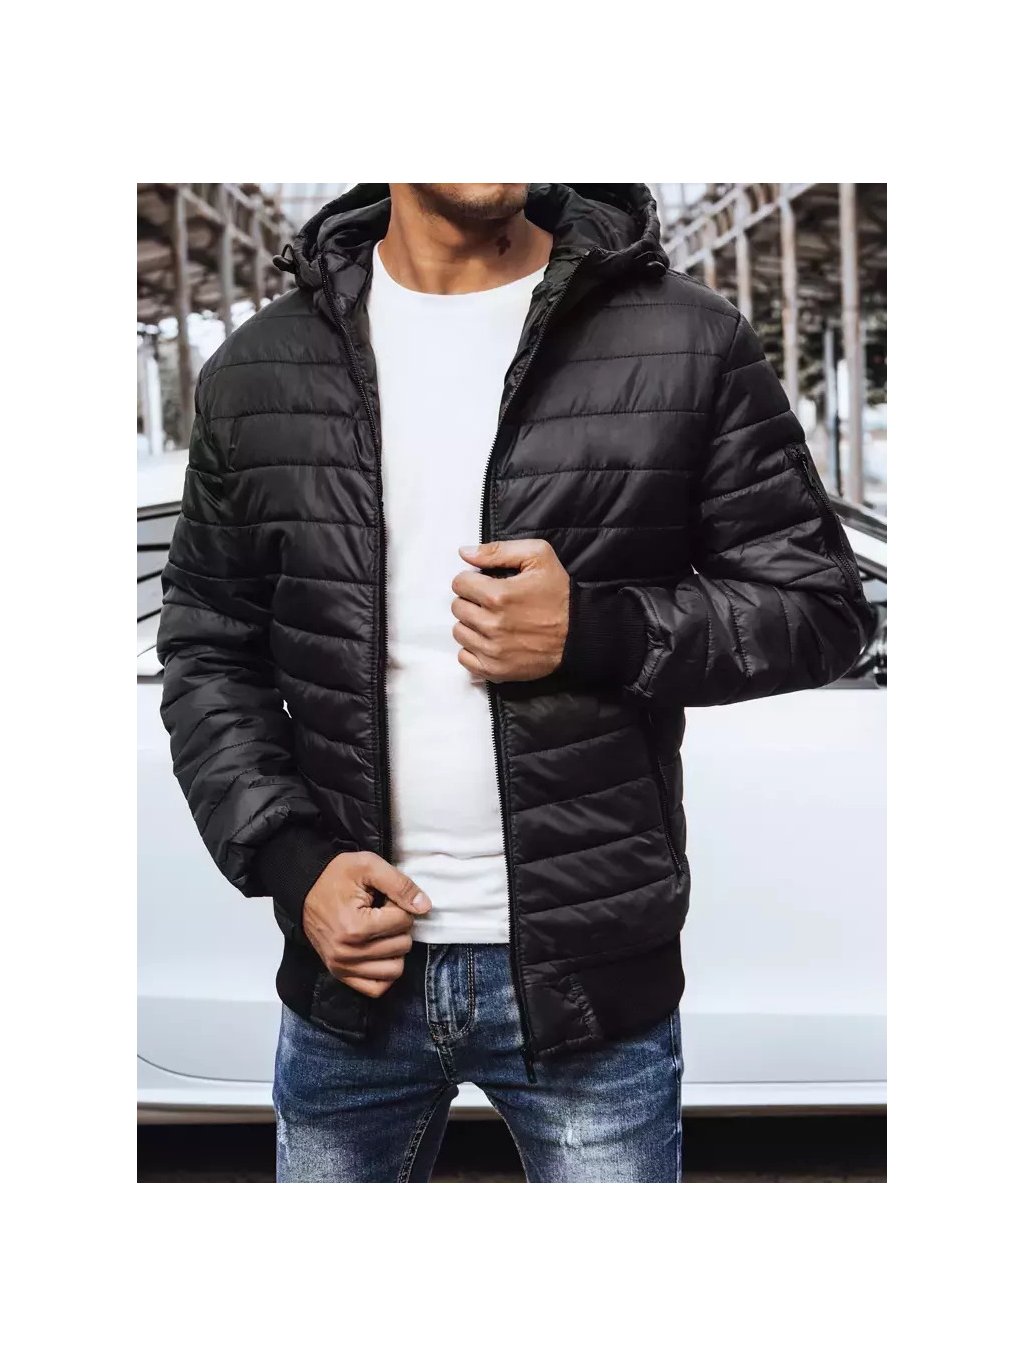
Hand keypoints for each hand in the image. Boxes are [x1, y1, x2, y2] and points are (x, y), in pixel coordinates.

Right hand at [302, 852, 430, 997]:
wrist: (304, 889)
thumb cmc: (336, 876)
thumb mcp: (368, 866)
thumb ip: (400, 884)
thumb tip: (424, 907)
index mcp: (355, 927)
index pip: (403, 921)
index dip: (399, 905)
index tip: (383, 899)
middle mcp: (347, 953)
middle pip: (402, 945)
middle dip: (398, 926)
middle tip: (381, 913)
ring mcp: (342, 967)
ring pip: (395, 969)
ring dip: (394, 949)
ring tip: (380, 932)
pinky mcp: (340, 974)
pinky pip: (377, 988)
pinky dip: (384, 973)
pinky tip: (380, 952)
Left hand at [451, 540, 569, 682]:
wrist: (580, 633)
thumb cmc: (560, 594)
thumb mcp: (538, 556)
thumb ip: (498, 550)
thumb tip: (464, 553)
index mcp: (498, 595)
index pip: (459, 584)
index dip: (472, 580)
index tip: (485, 584)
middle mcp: (491, 625)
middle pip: (457, 608)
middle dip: (471, 601)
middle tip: (491, 603)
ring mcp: (492, 650)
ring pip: (459, 632)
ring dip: (471, 624)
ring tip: (491, 621)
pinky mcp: (496, 669)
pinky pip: (465, 658)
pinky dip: (473, 649)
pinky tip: (489, 641)